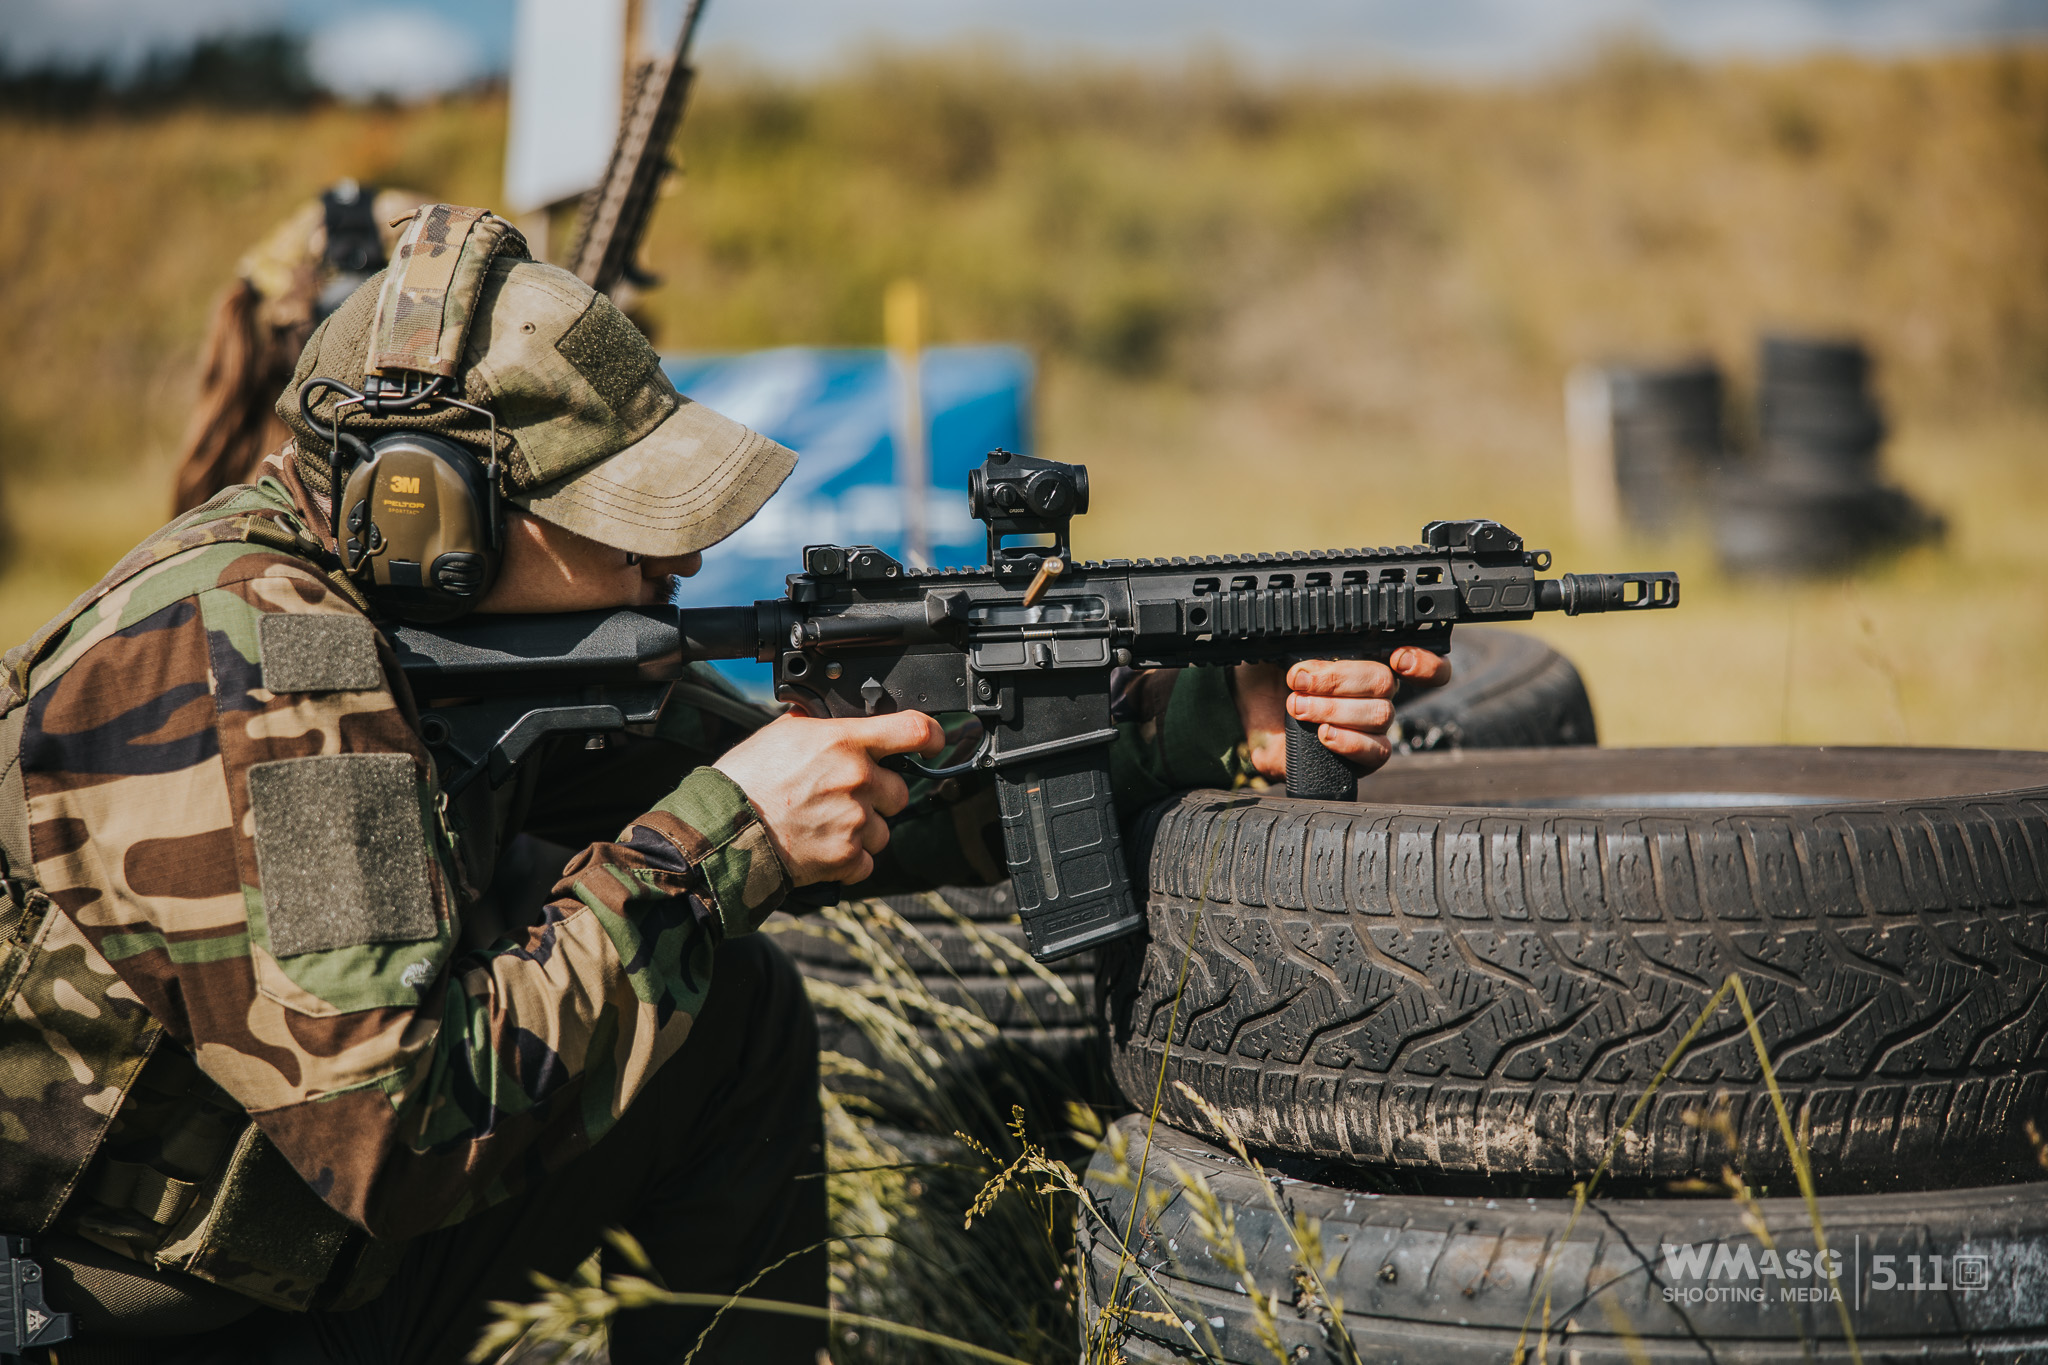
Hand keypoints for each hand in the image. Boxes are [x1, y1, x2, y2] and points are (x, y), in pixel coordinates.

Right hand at [712, 711, 944, 885]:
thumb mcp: (783, 733)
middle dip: (877, 796)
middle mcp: (857, 780)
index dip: (931, 737)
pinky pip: (866, 861)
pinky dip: (849, 860)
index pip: (913, 730)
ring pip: (883, 829)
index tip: (933, 743)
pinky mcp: (846, 857)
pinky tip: (820, 846)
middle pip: (900, 790)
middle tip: (840, 798)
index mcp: (844, 742)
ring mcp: (854, 821)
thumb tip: (841, 722)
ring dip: (862, 830)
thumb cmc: (746, 779)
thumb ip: (823, 727)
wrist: (724, 830)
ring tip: (823, 825)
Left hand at [1232, 648, 1452, 780]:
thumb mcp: (1277, 651)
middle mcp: (1376, 694)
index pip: (1418, 660)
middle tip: (1300, 682)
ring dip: (1333, 709)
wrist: (1248, 726)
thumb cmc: (1266, 685)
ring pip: (1379, 714)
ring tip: (1298, 707)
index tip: (1398, 657)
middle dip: (1338, 680)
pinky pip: (1376, 751)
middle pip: (1386, 682)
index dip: (1423, 660)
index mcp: (1364, 661)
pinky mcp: (1364, 757)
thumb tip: (1307, 634)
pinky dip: (1349, 741)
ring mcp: (1372, 727)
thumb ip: (1299, 639)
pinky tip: (1323, 734)